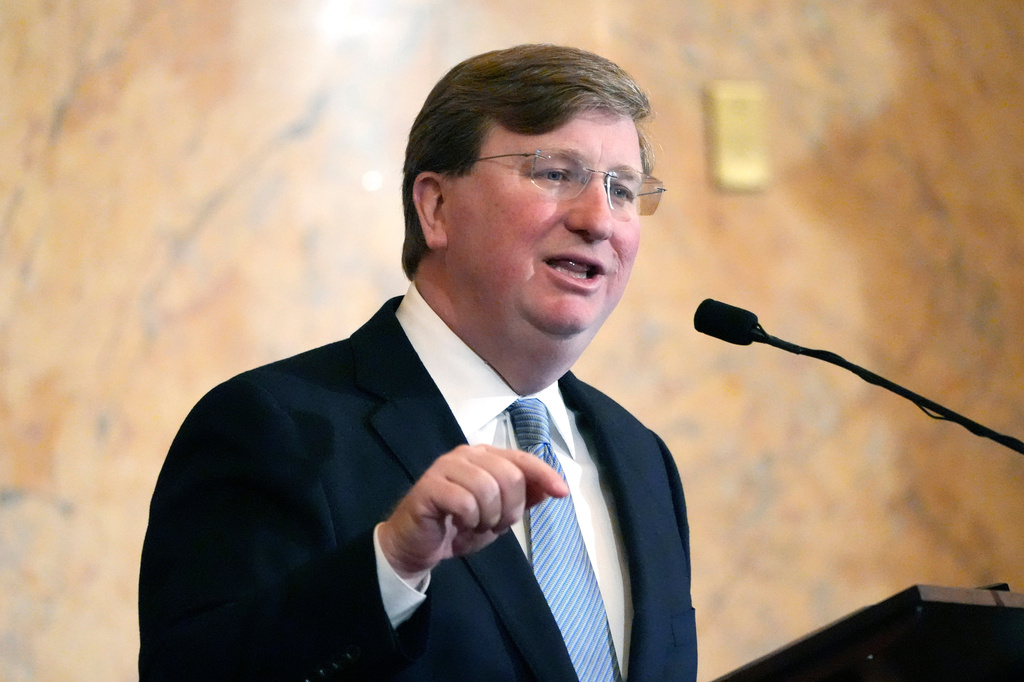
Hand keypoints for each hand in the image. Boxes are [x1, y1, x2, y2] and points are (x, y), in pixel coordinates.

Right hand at [377, 444, 567, 580]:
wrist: (417, 546)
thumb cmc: (458, 526)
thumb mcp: (499, 516)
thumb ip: (524, 498)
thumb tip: (553, 487)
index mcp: (485, 456)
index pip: (522, 459)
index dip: (544, 474)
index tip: (562, 493)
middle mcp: (466, 455)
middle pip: (509, 475)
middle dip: (510, 509)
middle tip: (494, 525)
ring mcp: (445, 467)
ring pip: (487, 488)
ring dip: (488, 517)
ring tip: (476, 526)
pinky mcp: (429, 486)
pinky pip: (464, 501)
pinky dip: (469, 520)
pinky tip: (460, 525)